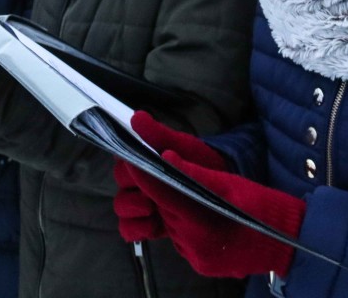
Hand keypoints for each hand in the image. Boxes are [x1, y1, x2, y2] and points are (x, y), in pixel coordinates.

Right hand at [114, 112, 230, 243]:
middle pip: (120, 183)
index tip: (136, 165)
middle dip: (132, 186)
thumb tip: (137, 117)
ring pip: (122, 206)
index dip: (127, 162)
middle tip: (148, 189)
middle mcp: (139, 179)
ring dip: (132, 207)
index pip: (122, 157)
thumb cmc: (203, 162)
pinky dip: (135, 228)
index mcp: (145, 157)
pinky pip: (129, 229)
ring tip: (150, 207)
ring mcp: (143, 203)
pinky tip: (151, 225)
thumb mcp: (186, 147)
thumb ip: (161, 135)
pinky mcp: (150, 224)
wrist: (226, 191)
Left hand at [123, 154, 305, 279]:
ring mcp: (198, 259)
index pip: (164, 197)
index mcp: (201, 227)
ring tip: (195, 193)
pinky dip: (188, 223)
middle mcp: (195, 248)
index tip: (134, 160)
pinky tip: (203, 213)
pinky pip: (184, 239)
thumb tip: (167, 158)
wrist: (292, 243)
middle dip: (166, 191)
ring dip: (178, 209)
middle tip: (170, 169)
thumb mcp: (231, 184)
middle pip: (168, 211)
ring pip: (174, 225)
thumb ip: (196, 174)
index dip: (147, 177)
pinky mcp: (202, 265)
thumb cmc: (266, 208)